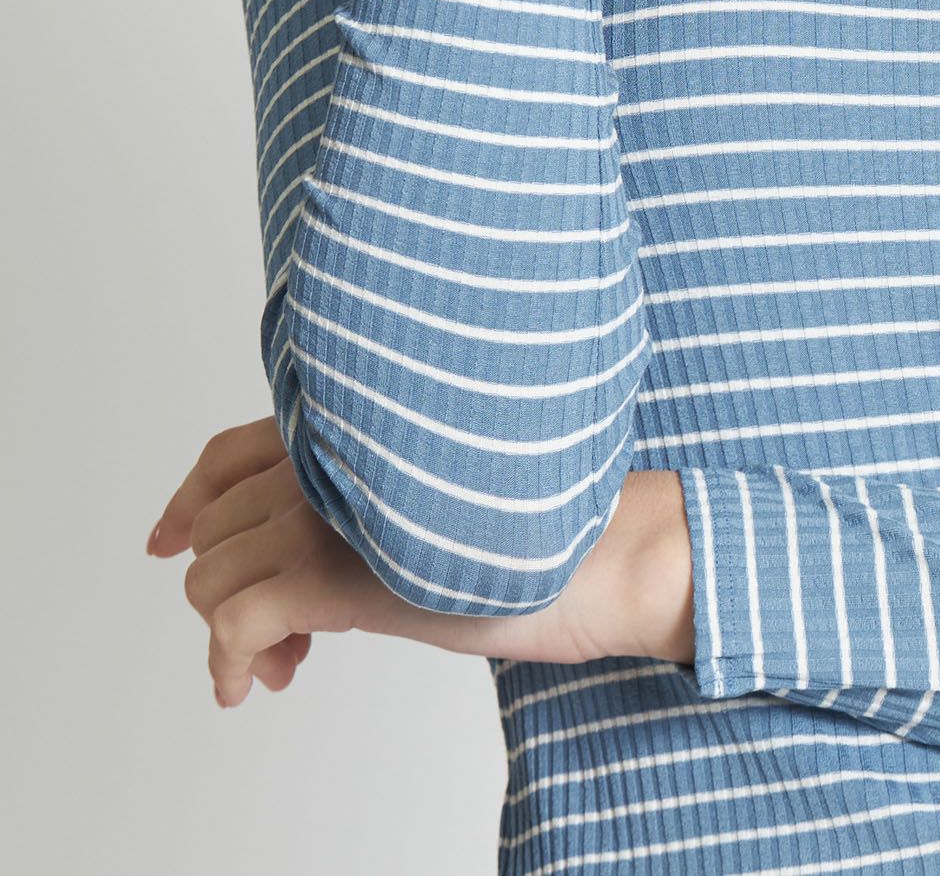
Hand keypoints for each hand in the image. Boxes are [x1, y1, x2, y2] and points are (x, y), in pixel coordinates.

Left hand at [147, 419, 694, 704]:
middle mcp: (335, 454)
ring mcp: (330, 509)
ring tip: (289, 661)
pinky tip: (258, 685)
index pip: (232, 451)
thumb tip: (297, 558)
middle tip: (282, 640)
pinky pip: (229, 624)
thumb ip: (366, 497)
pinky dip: (227, 664)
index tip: (166, 539)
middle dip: (227, 588)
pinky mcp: (333, 571)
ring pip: (211, 575)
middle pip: (215, 525)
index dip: (188, 499)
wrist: (601, 557)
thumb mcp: (434, 504)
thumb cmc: (543, 533)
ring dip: (232, 631)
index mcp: (362, 427)